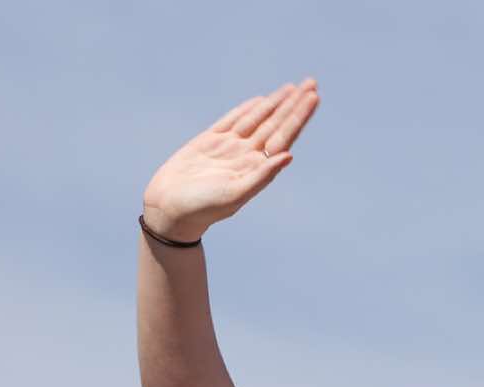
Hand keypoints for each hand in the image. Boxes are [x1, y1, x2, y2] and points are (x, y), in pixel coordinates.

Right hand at [141, 81, 319, 241]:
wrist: (170, 207)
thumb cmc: (203, 207)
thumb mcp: (236, 193)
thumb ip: (262, 176)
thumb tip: (289, 156)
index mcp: (257, 168)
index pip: (284, 137)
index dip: (299, 117)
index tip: (313, 97)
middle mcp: (246, 155)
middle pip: (276, 124)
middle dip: (293, 104)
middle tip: (312, 83)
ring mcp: (229, 147)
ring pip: (257, 119)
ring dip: (275, 103)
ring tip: (293, 88)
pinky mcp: (209, 141)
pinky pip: (233, 120)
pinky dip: (247, 110)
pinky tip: (262, 101)